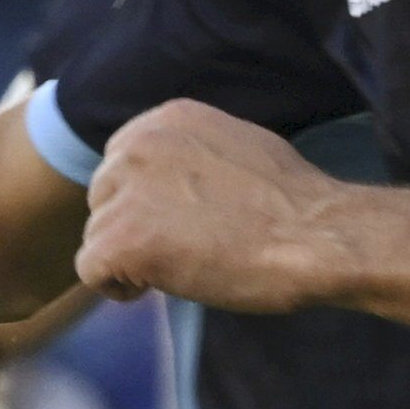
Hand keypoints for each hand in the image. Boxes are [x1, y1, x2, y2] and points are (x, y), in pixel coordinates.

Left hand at [74, 101, 343, 313]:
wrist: (319, 236)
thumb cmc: (294, 204)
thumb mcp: (236, 148)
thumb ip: (191, 156)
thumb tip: (169, 182)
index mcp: (164, 119)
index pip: (122, 164)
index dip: (144, 201)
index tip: (178, 222)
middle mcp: (135, 145)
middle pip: (103, 198)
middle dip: (132, 226)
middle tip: (183, 249)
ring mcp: (126, 191)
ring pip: (96, 234)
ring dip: (129, 258)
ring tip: (182, 267)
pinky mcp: (122, 238)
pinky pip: (90, 270)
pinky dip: (117, 286)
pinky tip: (153, 289)